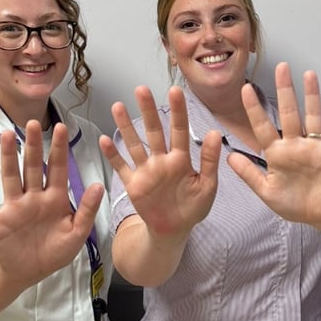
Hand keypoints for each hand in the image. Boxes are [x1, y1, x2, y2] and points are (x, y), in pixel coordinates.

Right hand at [0, 121, 103, 289]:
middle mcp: (34, 198)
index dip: (59, 149)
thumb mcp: (77, 234)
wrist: (30, 273)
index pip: (58, 169)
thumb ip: (87, 210)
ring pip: (11, 177)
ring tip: (5, 135)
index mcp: (55, 199)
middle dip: (34, 146)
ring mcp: (14, 208)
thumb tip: (98, 185)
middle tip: (32, 122)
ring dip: (8, 157)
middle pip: (34, 167)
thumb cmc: (55, 252)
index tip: (61, 127)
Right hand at [99, 85, 221, 236]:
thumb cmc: (193, 208)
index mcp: (181, 160)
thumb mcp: (207, 186)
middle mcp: (161, 160)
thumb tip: (215, 132)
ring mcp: (146, 171)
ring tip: (118, 106)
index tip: (174, 91)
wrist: (174, 230)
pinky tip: (105, 139)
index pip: (179, 131)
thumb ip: (209, 161)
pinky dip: (113, 155)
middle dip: (148, 111)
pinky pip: (121, 167)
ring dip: (126, 126)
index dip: (177, 111)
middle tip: (141, 89)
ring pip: (134, 144)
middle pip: (153, 131)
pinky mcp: (134, 184)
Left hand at [228, 62, 320, 226]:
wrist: (320, 216)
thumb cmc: (294, 203)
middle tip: (281, 67)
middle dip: (285, 91)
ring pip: (313, 118)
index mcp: (277, 154)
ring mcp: (315, 149)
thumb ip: (250, 174)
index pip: (262, 127)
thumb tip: (230, 157)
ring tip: (309, 74)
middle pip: (288, 113)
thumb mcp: (266, 191)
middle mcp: (295, 146)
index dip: (254, 109)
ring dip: (312, 97)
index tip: (245, 89)